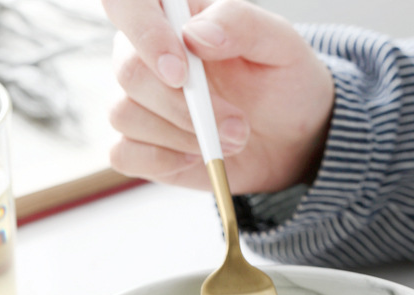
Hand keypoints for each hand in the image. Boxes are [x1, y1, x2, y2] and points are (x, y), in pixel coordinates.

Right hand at [100, 0, 333, 192]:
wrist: (290, 139)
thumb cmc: (282, 82)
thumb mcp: (280, 45)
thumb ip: (241, 24)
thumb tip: (196, 34)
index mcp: (175, 16)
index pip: (128, 4)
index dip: (145, 33)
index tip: (181, 73)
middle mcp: (147, 54)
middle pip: (128, 71)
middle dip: (182, 107)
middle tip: (236, 124)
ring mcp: (139, 101)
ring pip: (124, 114)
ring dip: (181, 136)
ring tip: (230, 141)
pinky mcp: (140, 145)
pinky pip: (123, 153)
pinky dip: (161, 160)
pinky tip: (196, 156)